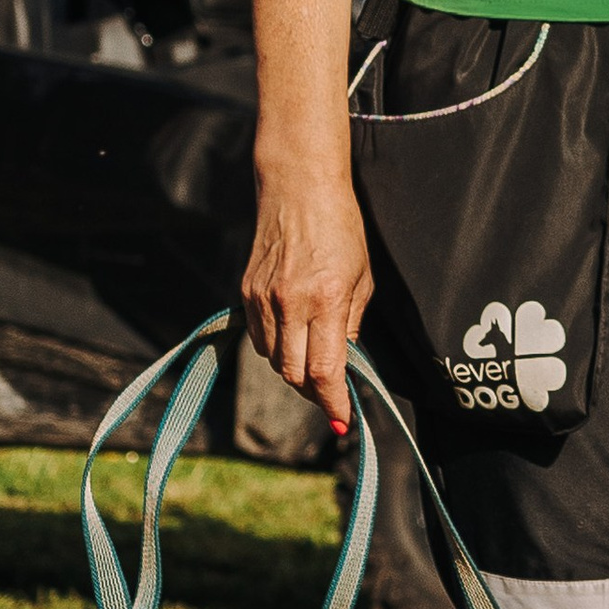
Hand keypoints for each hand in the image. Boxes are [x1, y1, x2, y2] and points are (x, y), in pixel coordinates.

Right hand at [242, 169, 372, 439]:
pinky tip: (294, 338)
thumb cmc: (341, 229)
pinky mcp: (246, 293)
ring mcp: (263, 299)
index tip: (343, 420)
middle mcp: (290, 303)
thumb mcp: (362, 279)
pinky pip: (259, 338)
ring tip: (315, 365)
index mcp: (327, 299)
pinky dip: (276, 348)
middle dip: (315, 392)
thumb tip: (345, 366)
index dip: (333, 402)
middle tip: (332, 395)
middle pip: (294, 374)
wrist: (298, 188)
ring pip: (274, 360)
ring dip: (295, 372)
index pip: (324, 370)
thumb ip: (351, 326)